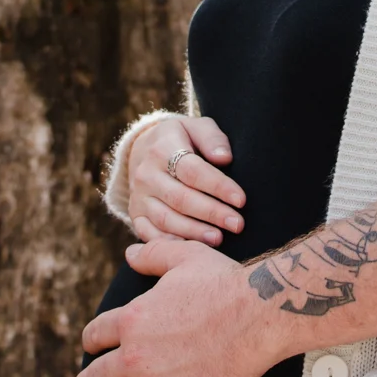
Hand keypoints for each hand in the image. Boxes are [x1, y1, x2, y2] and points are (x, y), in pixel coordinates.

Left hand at [78, 240, 281, 376]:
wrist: (258, 314)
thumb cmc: (224, 282)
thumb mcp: (184, 256)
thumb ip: (152, 254)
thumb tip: (129, 252)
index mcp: (131, 318)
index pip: (94, 336)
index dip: (90, 343)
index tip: (92, 350)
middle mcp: (134, 355)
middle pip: (94, 376)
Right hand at [128, 116, 245, 245]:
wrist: (143, 149)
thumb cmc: (181, 139)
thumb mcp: (196, 127)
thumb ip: (212, 138)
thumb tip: (224, 157)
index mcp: (162, 148)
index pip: (192, 171)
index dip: (218, 186)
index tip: (241, 199)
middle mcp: (146, 174)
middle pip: (181, 198)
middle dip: (212, 213)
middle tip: (237, 224)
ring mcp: (138, 197)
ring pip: (166, 219)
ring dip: (194, 232)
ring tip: (220, 238)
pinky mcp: (136, 215)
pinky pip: (150, 234)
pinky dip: (170, 244)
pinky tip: (192, 249)